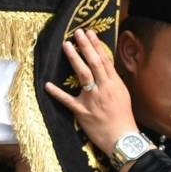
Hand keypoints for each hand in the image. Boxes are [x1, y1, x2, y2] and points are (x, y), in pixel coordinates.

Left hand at [44, 29, 138, 155]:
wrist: (122, 138)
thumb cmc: (122, 117)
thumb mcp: (122, 94)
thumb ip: (111, 80)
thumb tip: (103, 66)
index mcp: (114, 84)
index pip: (105, 60)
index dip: (96, 45)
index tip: (89, 33)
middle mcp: (104, 88)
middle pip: (94, 63)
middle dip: (86, 46)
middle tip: (77, 32)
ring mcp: (92, 99)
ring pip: (83, 75)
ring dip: (74, 59)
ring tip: (67, 45)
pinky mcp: (82, 111)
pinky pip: (67, 100)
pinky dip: (57, 92)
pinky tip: (48, 84)